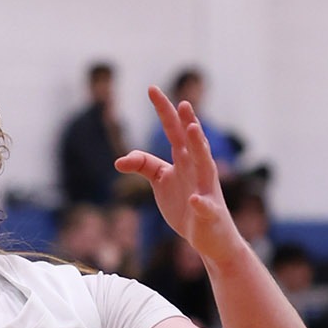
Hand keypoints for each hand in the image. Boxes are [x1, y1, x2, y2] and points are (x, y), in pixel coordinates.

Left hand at [116, 87, 246, 268]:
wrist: (209, 238)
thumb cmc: (186, 205)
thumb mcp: (161, 181)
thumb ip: (143, 165)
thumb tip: (117, 161)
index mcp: (185, 159)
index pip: (173, 130)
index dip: (163, 110)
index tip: (152, 88)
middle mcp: (198, 168)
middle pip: (191, 141)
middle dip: (187, 121)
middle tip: (182, 102)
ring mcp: (206, 189)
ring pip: (204, 164)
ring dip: (199, 146)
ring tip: (192, 129)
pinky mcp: (209, 212)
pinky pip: (205, 206)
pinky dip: (200, 203)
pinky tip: (194, 199)